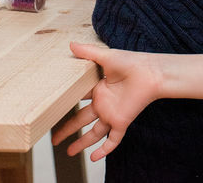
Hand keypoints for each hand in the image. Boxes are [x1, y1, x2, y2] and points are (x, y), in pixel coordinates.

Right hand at [51, 42, 166, 161]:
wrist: (151, 73)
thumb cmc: (132, 62)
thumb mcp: (106, 56)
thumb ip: (88, 52)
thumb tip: (70, 44)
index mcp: (98, 88)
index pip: (78, 98)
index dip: (66, 104)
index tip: (52, 110)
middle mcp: (103, 103)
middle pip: (81, 119)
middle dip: (67, 129)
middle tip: (54, 138)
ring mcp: (112, 114)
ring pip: (93, 133)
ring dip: (81, 143)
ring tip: (68, 152)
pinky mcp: (121, 121)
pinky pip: (112, 140)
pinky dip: (104, 149)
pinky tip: (93, 158)